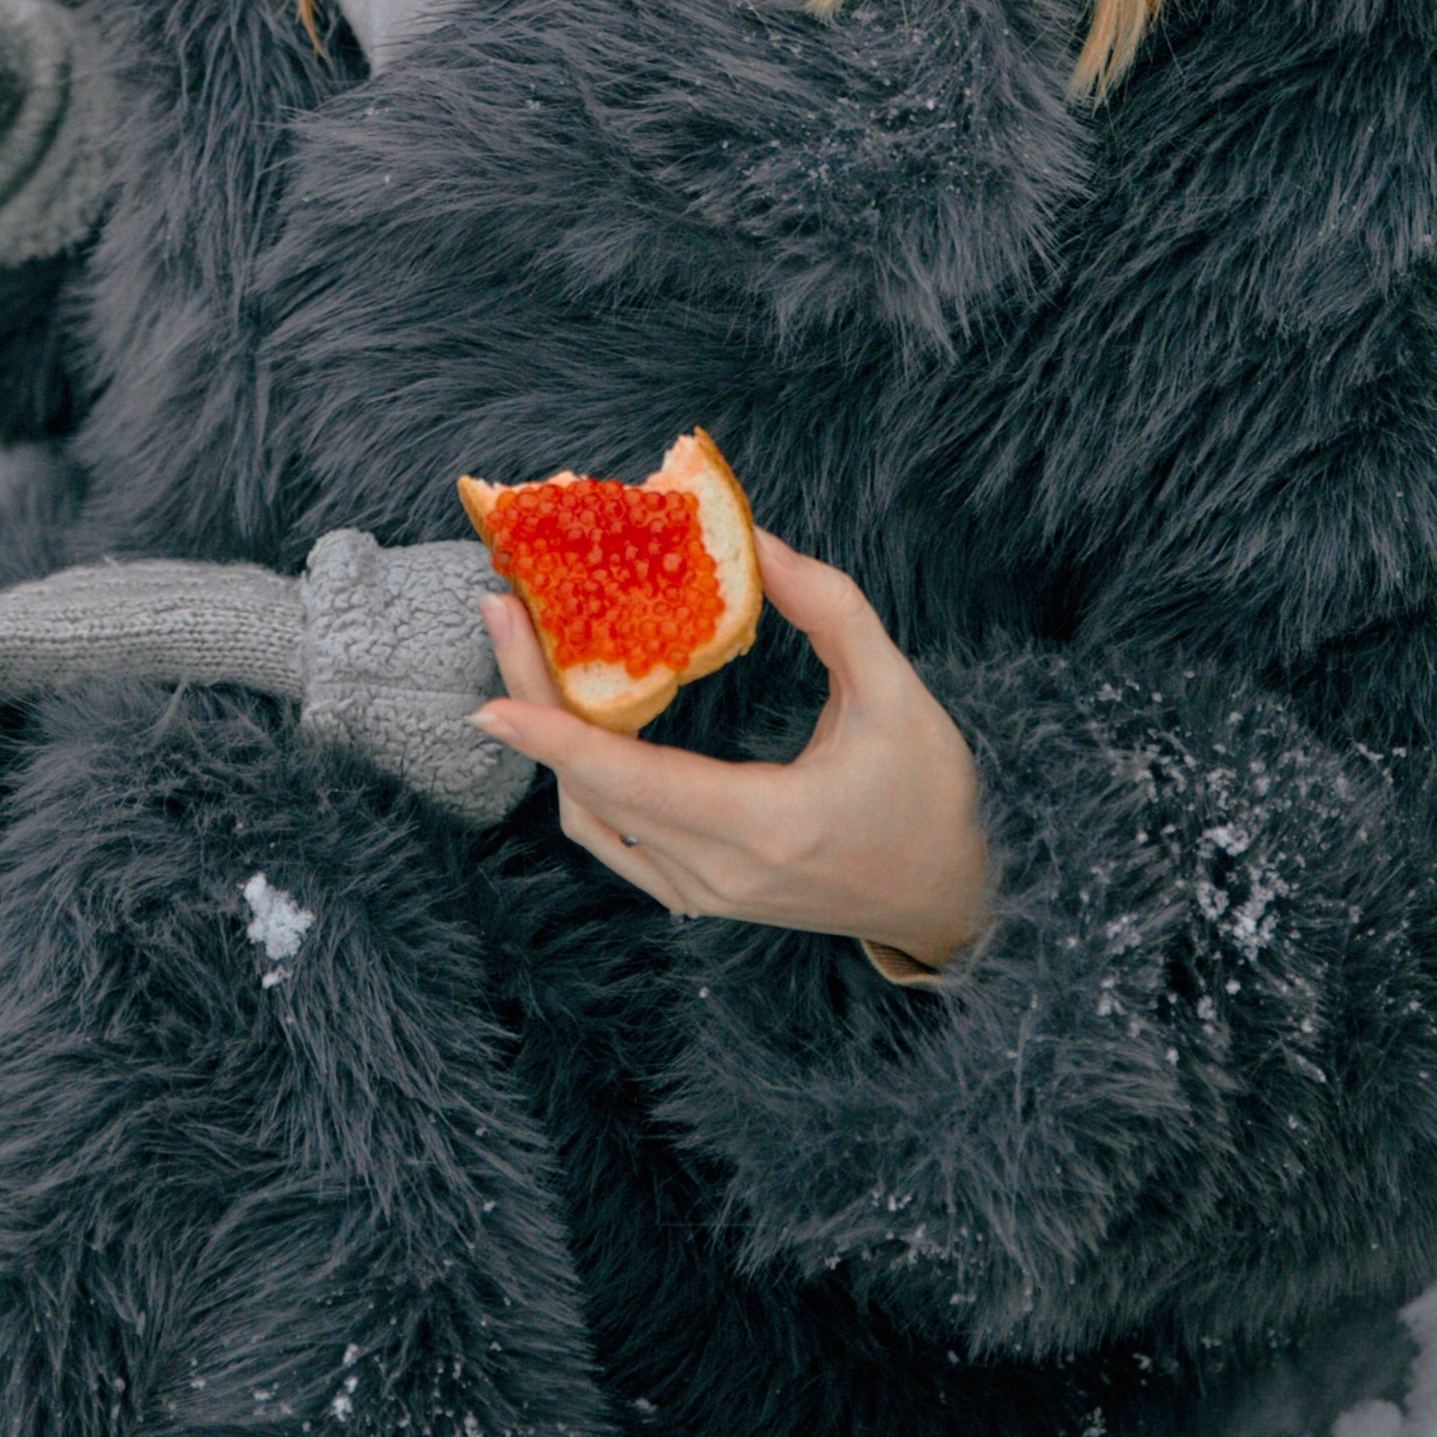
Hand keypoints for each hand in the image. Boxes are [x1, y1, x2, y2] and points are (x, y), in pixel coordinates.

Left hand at [473, 529, 990, 970]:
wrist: (947, 896)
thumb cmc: (929, 791)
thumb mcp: (895, 690)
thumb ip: (829, 609)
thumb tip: (755, 540)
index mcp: (764, 824)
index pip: (634, 781)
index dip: (556, 737)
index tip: (489, 696)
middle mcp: (716, 871)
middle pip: (594, 788)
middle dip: (534, 701)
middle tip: (501, 613)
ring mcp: (700, 893)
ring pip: (592, 817)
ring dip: (551, 738)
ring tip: (526, 651)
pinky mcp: (695, 895)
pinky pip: (613, 839)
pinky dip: (582, 778)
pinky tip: (572, 716)